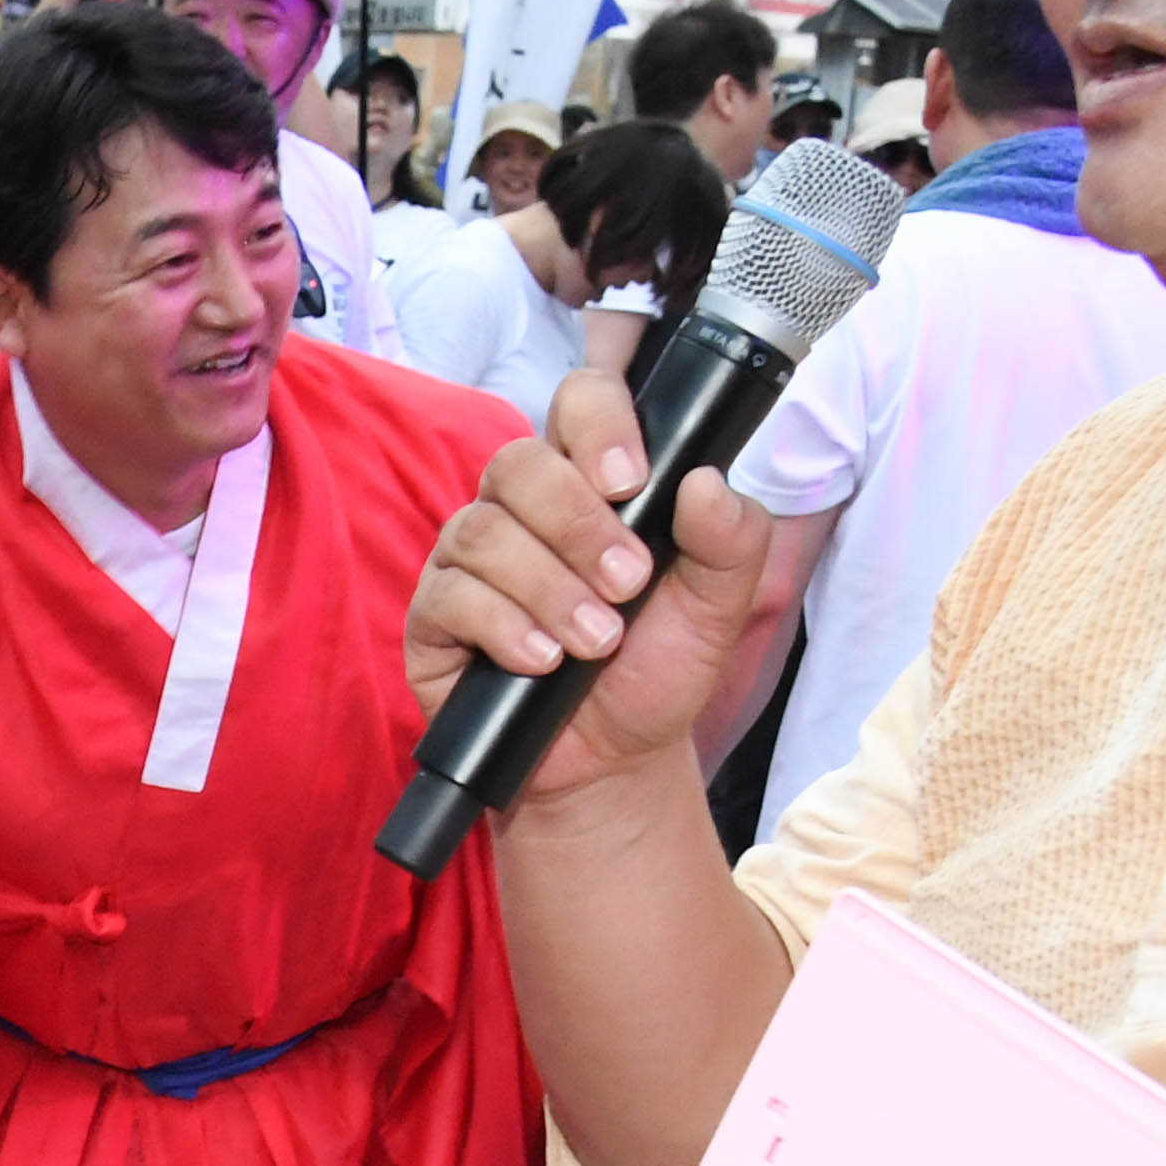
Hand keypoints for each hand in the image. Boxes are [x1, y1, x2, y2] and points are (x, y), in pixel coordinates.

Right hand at [400, 373, 767, 829]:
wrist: (613, 761)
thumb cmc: (654, 669)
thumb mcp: (718, 606)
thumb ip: (730, 540)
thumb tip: (704, 480)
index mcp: (590, 483)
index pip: (579, 403)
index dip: (598, 424)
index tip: (631, 481)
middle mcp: (521, 509)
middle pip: (518, 463)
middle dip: (578, 525)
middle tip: (628, 585)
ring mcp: (469, 560)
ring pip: (482, 531)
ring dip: (549, 589)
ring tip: (595, 642)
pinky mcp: (435, 617)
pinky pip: (451, 596)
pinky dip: (506, 629)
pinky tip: (541, 662)